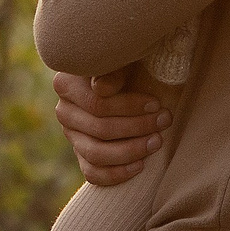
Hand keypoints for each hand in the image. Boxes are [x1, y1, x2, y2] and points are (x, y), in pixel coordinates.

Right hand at [53, 67, 170, 184]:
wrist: (131, 77)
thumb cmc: (129, 63)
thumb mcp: (123, 57)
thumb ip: (112, 69)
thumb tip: (102, 88)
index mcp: (66, 84)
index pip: (98, 104)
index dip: (129, 106)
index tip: (156, 104)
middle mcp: (64, 111)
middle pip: (100, 129)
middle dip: (137, 127)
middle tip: (165, 120)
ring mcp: (71, 135)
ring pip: (96, 154)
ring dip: (131, 151)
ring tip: (157, 141)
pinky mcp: (81, 154)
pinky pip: (93, 173)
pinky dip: (116, 174)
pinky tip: (140, 166)